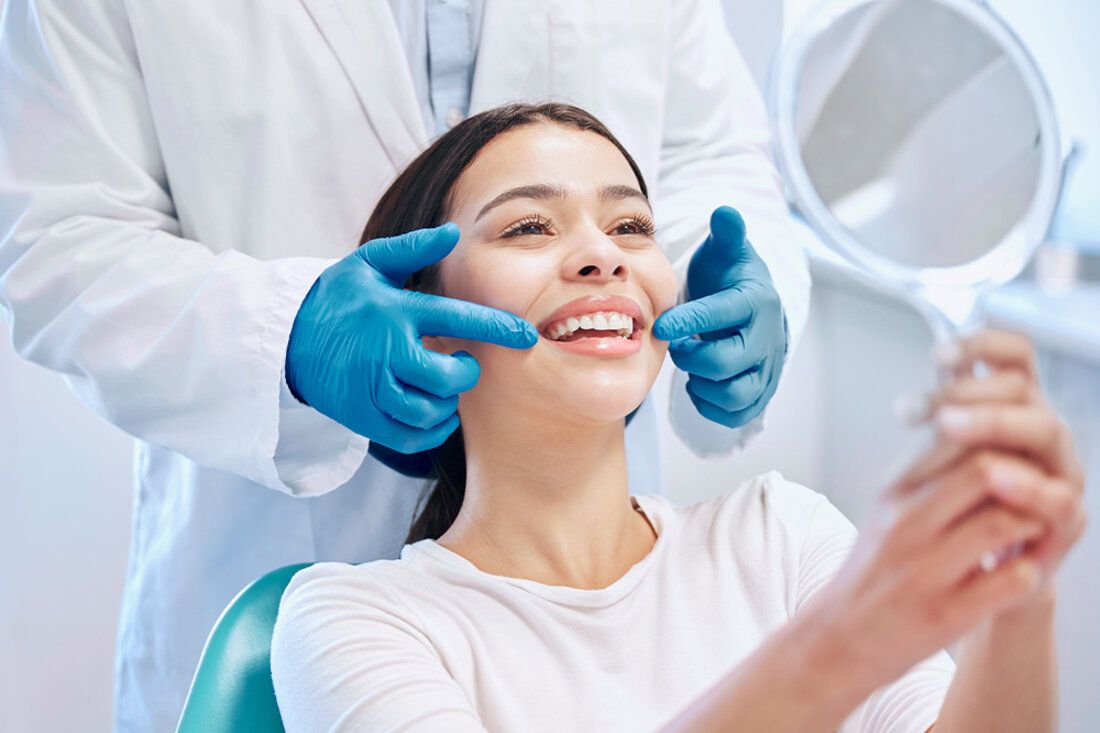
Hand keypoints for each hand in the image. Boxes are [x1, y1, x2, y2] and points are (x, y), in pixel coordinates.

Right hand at [285, 223, 536, 452]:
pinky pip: (409, 437)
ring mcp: (371, 388)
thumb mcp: (368, 263)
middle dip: (466, 372)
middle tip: (463, 364)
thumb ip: (412, 248)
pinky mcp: (361, 417)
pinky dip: (431, 431)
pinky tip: (436, 413)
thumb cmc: (336, 297)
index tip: (526, 336)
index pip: (457, 319)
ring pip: (428, 411)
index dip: (497, 328)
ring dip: (448, 404)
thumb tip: (453, 233)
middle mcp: (384, 352)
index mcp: (394, 311)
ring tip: (444, 387)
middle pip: (446, 377)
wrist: (284, 338)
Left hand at [653, 206, 785, 427]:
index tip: (661, 324)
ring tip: (690, 364)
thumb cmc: (730, 278)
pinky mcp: (760, 392)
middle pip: (726, 362)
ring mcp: (766, 369)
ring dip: (703, 384)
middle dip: (692, 356)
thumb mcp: (726, 252)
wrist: (753, 307)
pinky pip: (738, 413)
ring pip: (736, 394)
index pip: (723, 314)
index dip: (690, 321)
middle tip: (677, 345)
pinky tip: (698, 385)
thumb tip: (724, 211)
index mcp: (755, 301)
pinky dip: (712, 406)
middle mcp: (766, 338)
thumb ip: (726, 234)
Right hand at [805, 330, 1085, 687]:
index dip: (999, 443)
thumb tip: (974, 434)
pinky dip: (1028, 573)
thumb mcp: (888, 512)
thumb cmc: (874, 572)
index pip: (957, 437)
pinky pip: (1011, 580)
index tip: (1015, 460)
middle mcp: (905, 525)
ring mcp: (925, 570)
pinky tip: (1019, 574)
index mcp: (894, 494)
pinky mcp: (947, 614)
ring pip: (1003, 522)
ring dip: (1032, 525)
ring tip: (1029, 534)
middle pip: (985, 471)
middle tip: (1034, 495)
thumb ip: (928, 476)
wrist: (838, 638)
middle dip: (1023, 479)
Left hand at [927, 330, 1086, 597]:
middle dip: (968, 391)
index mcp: (1016, 407)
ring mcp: (1059, 472)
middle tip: (923, 405)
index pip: (1015, 356)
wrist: (974, 572)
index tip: (938, 354)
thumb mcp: (941, 454)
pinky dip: (1028, 485)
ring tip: (949, 428)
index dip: (984, 344)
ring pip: (1044, 431)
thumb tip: (919, 389)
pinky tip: (995, 477)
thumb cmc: (957, 503)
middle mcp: (1042, 431)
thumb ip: (941, 417)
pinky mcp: (1066, 520)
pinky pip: (1061, 496)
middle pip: (1022, 389)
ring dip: (995, 423)